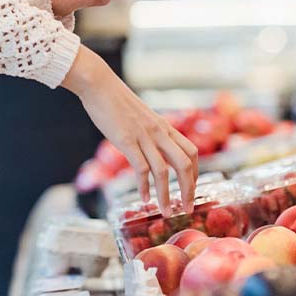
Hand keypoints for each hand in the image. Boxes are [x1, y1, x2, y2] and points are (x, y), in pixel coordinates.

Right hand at [62, 45, 197, 212]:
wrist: (99, 84)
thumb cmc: (116, 100)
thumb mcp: (141, 116)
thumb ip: (150, 132)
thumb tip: (151, 148)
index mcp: (164, 126)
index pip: (191, 152)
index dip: (195, 173)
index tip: (191, 190)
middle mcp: (159, 132)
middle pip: (185, 164)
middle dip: (189, 190)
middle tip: (187, 209)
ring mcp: (143, 136)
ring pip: (164, 171)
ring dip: (167, 195)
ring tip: (166, 211)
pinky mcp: (126, 140)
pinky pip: (141, 168)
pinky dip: (144, 187)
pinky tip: (143, 197)